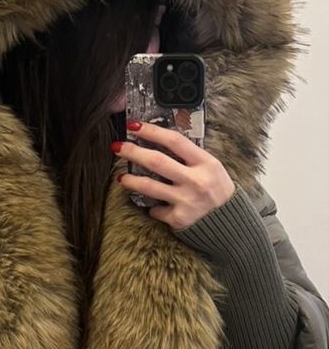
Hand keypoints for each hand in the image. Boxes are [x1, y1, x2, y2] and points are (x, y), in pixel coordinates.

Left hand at [112, 121, 235, 230]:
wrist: (230, 222)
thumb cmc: (217, 189)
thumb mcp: (211, 167)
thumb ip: (190, 156)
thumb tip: (158, 140)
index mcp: (206, 163)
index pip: (174, 141)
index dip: (151, 131)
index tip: (134, 126)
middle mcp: (196, 181)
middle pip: (156, 161)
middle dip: (133, 152)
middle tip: (118, 147)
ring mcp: (186, 201)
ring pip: (149, 186)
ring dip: (131, 180)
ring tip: (120, 177)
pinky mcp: (179, 218)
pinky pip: (156, 210)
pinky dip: (151, 207)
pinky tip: (150, 205)